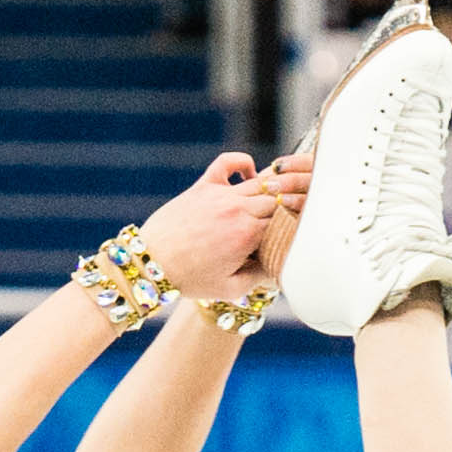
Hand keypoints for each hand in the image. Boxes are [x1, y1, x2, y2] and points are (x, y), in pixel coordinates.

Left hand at [139, 151, 310, 299]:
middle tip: (295, 213)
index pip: (286, 221)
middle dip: (289, 206)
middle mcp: (237, 210)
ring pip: (260, 182)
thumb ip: (260, 276)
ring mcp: (220, 194)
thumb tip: (280, 264)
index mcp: (248, 236)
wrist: (152, 263)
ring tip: (279, 197)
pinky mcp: (204, 186)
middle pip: (278, 199)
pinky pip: (228, 162)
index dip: (296, 225)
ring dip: (272, 188)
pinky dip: (243, 162)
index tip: (299, 231)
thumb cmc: (191, 280)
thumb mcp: (231, 289)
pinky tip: (249, 173)